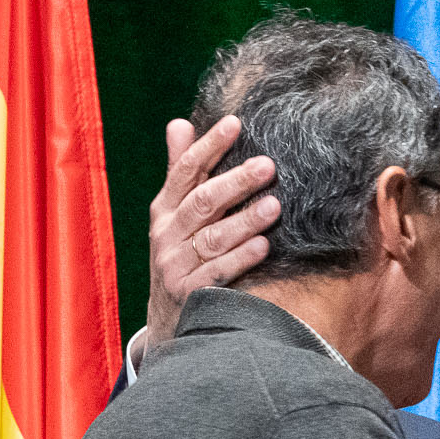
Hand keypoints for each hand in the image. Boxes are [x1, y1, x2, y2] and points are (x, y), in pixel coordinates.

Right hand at [145, 115, 278, 344]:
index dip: (209, 146)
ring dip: (245, 221)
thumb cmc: (180, 251)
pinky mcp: (189, 293)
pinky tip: (264, 246)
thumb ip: (180, 170)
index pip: (186, 171)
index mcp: (164, 208)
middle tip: (268, 165)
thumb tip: (179, 123)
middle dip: (236, 182)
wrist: (167, 315)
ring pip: (213, 239)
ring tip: (275, 206)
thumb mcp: (174, 213)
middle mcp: (167, 234)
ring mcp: (175, 265)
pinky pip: (217, 273)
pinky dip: (241, 259)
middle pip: (203, 202)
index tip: (235, 123)